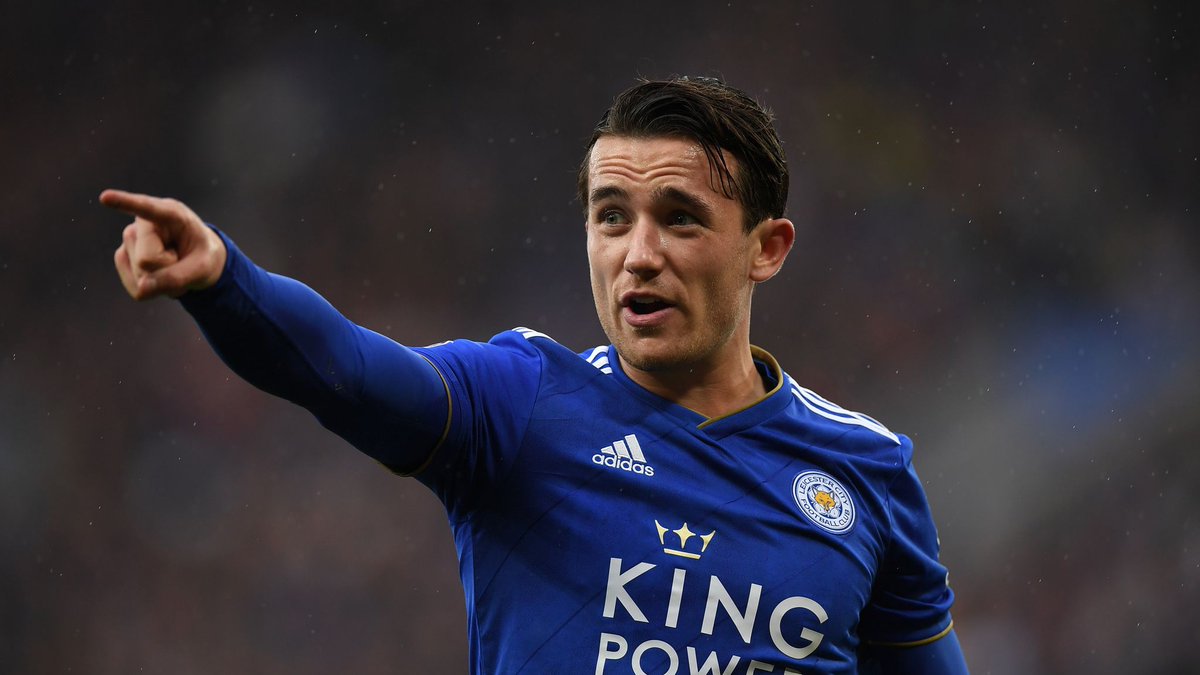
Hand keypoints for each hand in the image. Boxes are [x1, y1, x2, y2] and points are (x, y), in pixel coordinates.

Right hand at [101, 189, 226, 299]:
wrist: (196, 259)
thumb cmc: (202, 255)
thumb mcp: (203, 268)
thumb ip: (177, 278)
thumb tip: (141, 289)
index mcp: (170, 213)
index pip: (145, 208)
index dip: (124, 203)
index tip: (105, 197)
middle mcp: (143, 223)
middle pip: (147, 261)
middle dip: (168, 269)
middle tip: (181, 259)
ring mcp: (129, 240)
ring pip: (141, 275)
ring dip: (162, 279)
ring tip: (172, 265)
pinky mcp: (123, 258)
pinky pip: (137, 288)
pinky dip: (154, 288)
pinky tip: (160, 274)